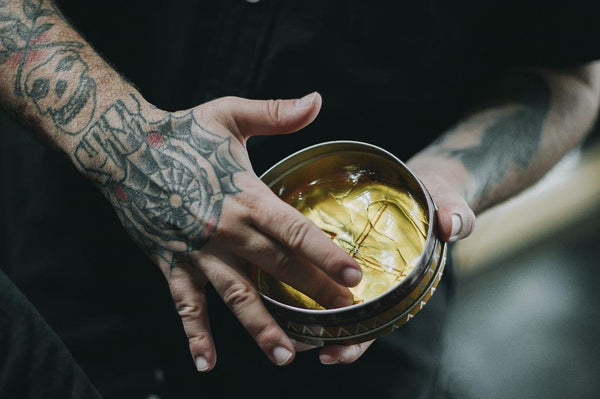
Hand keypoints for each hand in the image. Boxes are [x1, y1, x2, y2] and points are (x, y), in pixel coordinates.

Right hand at [73, 92, 362, 370]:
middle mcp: (226, 231)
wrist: (121, 147)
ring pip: (235, 297)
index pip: (295, 231)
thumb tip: (319, 99)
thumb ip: (277, 113)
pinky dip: (195, 334)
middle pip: (277, 270)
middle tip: (343, 321)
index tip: (354, 278)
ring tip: (286, 356)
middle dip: (312, 295)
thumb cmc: (180, 131)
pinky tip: (207, 363)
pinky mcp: (171, 263)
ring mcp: (197, 252)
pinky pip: (185, 305)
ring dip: (261, 328)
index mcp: (246, 197)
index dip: (327, 255)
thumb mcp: (230, 114)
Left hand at [288, 152, 477, 365]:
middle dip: (320, 334)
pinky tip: (270, 275)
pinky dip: (293, 276)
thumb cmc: (431, 196)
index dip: (356, 341)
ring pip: (321, 298)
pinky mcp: (330, 249)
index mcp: (397, 284)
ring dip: (300, 313)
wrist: (416, 182)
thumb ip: (454, 213)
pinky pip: (311, 267)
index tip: (333, 351)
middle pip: (342, 319)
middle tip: (295, 345)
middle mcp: (370, 281)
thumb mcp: (446, 200)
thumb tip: (452, 225)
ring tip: (275, 324)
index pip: (375, 321)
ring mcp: (349, 267)